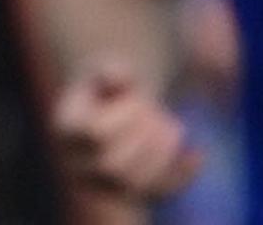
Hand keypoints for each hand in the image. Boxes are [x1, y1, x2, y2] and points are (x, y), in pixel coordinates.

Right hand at [50, 60, 199, 202]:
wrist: (113, 113)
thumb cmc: (108, 87)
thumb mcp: (104, 67)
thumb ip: (109, 67)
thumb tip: (117, 76)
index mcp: (66, 129)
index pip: (96, 134)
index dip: (125, 115)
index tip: (139, 96)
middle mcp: (78, 162)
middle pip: (111, 166)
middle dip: (144, 138)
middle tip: (160, 114)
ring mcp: (102, 183)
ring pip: (132, 185)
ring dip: (161, 155)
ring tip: (175, 127)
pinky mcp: (132, 194)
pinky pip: (157, 194)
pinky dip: (182, 175)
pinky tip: (196, 153)